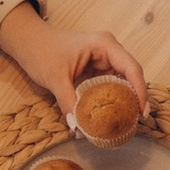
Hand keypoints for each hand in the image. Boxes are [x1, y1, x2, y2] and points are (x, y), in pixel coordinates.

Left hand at [6, 14, 149, 119]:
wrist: (28, 42)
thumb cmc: (41, 51)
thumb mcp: (55, 78)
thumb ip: (68, 102)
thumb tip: (78, 128)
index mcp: (104, 45)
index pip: (131, 68)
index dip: (140, 90)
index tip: (141, 112)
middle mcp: (109, 50)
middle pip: (130, 75)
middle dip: (134, 98)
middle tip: (135, 121)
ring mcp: (103, 59)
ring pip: (122, 81)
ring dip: (124, 100)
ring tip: (126, 121)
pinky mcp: (96, 68)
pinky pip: (110, 85)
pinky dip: (111, 99)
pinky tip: (111, 114)